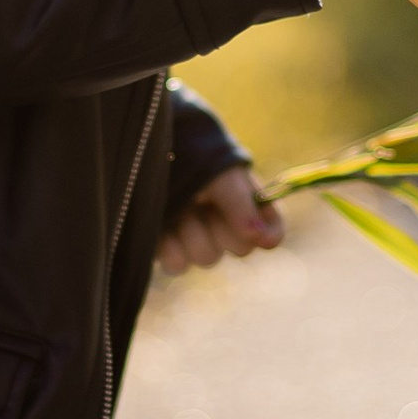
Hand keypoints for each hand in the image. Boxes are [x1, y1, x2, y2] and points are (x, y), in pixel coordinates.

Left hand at [157, 167, 285, 274]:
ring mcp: (197, 239)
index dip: (269, 235)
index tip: (262, 237)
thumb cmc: (189, 155)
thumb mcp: (219, 172)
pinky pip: (179, 265)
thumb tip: (262, 238)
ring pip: (208, 258)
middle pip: (241, 250)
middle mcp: (224, 224)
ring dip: (192, 232)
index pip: (271, 230)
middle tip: (203, 201)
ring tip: (179, 208)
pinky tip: (164, 226)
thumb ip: (241, 203)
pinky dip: (171, 247)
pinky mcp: (169, 250)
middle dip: (221, 227)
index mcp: (244, 202)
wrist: (146, 153)